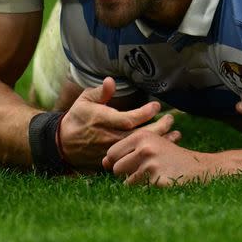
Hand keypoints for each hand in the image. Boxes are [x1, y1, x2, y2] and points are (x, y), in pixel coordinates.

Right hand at [59, 77, 175, 169]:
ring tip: (177, 134)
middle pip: (139, 135)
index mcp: (102, 120)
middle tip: (171, 118)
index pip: (128, 119)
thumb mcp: (85, 100)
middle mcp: (109, 137)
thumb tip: (110, 80)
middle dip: (158, 127)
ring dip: (159, 141)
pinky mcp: (114, 161)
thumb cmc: (78, 117)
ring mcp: (112, 151)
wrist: (64, 143)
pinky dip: (152, 153)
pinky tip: (165, 147)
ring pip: (140, 148)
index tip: (157, 105)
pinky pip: (137, 157)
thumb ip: (100, 92)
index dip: (144, 113)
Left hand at [103, 131, 215, 186]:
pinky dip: (147, 191)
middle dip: (125, 174)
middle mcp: (145, 148)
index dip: (116, 162)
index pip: (111, 153)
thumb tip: (103, 163)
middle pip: (116, 169)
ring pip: (127, 183)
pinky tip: (160, 183)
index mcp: (141, 136)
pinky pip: (140, 192)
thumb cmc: (168, 156)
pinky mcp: (158, 182)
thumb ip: (126, 151)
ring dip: (137, 184)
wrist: (198, 168)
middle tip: (143, 172)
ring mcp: (152, 165)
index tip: (128, 164)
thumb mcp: (149, 145)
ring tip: (154, 176)